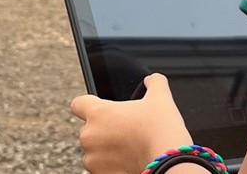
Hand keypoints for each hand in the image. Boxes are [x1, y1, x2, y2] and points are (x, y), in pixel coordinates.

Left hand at [71, 74, 193, 173]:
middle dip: (104, 131)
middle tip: (127, 133)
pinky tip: (129, 163)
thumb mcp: (161, 99)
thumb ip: (154, 84)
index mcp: (98, 113)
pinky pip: (101, 169)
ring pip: (94, 152)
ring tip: (130, 151)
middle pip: (89, 130)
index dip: (89, 105)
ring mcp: (92, 159)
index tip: (101, 110)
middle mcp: (89, 136)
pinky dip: (112, 167)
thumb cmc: (161, 130)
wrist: (168, 164)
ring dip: (107, 151)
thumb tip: (152, 80)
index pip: (78, 103)